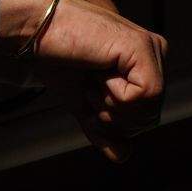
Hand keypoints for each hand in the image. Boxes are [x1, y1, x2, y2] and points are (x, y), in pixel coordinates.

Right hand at [5, 0, 166, 161]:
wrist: (37, 34)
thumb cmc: (57, 61)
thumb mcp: (83, 105)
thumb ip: (104, 130)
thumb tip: (124, 156)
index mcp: (145, 66)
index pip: (145, 118)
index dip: (113, 123)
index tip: (89, 94)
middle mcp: (154, 55)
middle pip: (149, 118)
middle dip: (112, 117)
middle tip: (89, 86)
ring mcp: (151, 49)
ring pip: (148, 110)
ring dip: (110, 106)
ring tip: (93, 77)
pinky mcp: (142, 48)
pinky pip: (144, 95)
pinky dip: (115, 95)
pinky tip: (100, 72)